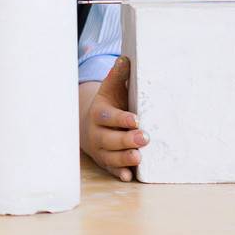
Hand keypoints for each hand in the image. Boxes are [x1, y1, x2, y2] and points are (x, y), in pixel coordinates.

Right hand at [82, 57, 148, 181]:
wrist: (91, 127)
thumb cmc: (108, 106)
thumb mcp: (110, 90)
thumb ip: (118, 76)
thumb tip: (126, 58)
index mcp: (99, 113)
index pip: (108, 117)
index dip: (121, 119)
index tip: (136, 120)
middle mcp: (97, 133)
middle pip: (110, 138)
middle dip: (126, 139)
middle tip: (144, 138)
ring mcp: (101, 149)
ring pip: (110, 156)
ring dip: (124, 157)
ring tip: (139, 156)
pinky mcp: (106, 162)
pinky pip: (111, 169)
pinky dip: (119, 173)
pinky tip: (128, 176)